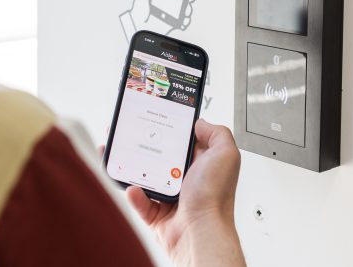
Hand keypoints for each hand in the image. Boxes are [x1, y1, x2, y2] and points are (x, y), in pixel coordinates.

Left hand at [124, 0, 194, 39]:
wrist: (137, 26)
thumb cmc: (138, 10)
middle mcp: (168, 5)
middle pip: (184, 0)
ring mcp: (171, 15)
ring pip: (185, 11)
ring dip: (188, 9)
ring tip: (185, 10)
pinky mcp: (172, 25)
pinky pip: (183, 23)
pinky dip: (185, 21)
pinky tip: (183, 20)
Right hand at [125, 120, 245, 266]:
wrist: (201, 233)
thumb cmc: (214, 198)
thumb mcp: (226, 154)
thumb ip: (217, 133)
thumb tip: (200, 123)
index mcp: (200, 164)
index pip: (182, 141)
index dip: (170, 129)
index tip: (155, 119)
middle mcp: (186, 180)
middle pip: (160, 156)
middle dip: (145, 146)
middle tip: (132, 136)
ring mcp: (170, 197)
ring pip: (145, 177)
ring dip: (133, 169)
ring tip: (126, 159)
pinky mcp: (157, 214)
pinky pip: (140, 201)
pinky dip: (134, 194)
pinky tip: (134, 187)